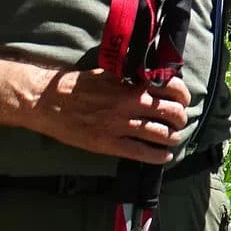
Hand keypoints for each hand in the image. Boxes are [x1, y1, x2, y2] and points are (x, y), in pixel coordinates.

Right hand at [30, 66, 190, 164]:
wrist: (48, 100)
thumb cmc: (78, 85)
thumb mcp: (111, 73)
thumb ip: (133, 78)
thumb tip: (157, 81)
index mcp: (131, 84)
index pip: (171, 87)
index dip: (182, 96)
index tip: (182, 100)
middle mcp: (130, 103)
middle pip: (171, 113)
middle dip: (180, 119)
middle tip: (178, 121)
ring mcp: (120, 125)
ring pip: (161, 134)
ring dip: (172, 138)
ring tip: (173, 138)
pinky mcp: (108, 143)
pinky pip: (141, 152)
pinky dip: (158, 156)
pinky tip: (164, 157)